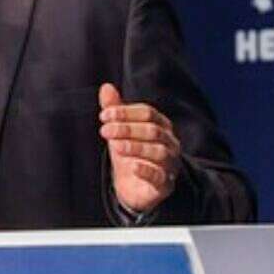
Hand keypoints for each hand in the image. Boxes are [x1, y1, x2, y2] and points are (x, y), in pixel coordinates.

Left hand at [98, 83, 180, 214]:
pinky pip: (159, 176)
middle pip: (152, 130)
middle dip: (127, 129)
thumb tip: (106, 87)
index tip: (104, 115)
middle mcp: (169, 142)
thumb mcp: (120, 130)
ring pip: (158, 152)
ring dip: (135, 147)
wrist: (135, 186)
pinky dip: (146, 170)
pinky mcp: (164, 184)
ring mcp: (169, 163)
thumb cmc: (130, 153)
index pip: (147, 113)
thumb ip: (115, 109)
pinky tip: (132, 166)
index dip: (125, 112)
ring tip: (116, 146)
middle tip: (104, 130)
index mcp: (161, 125)